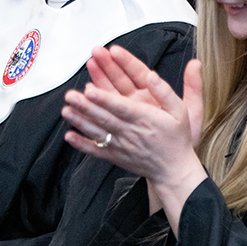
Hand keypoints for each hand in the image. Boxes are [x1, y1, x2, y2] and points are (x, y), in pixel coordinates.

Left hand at [63, 51, 205, 231]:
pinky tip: (69, 136)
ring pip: (98, 132)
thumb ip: (166, 92)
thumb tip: (152, 75)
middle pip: (105, 118)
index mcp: (146, 118)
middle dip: (86, 106)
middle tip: (70, 95)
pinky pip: (96, 150)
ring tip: (65, 110)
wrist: (173, 170)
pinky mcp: (115, 156)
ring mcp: (121, 145)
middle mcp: (131, 132)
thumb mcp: (181, 111)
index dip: (106, 99)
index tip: (90, 90)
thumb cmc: (176, 137)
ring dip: (80, 121)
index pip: (122, 107)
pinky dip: (82, 145)